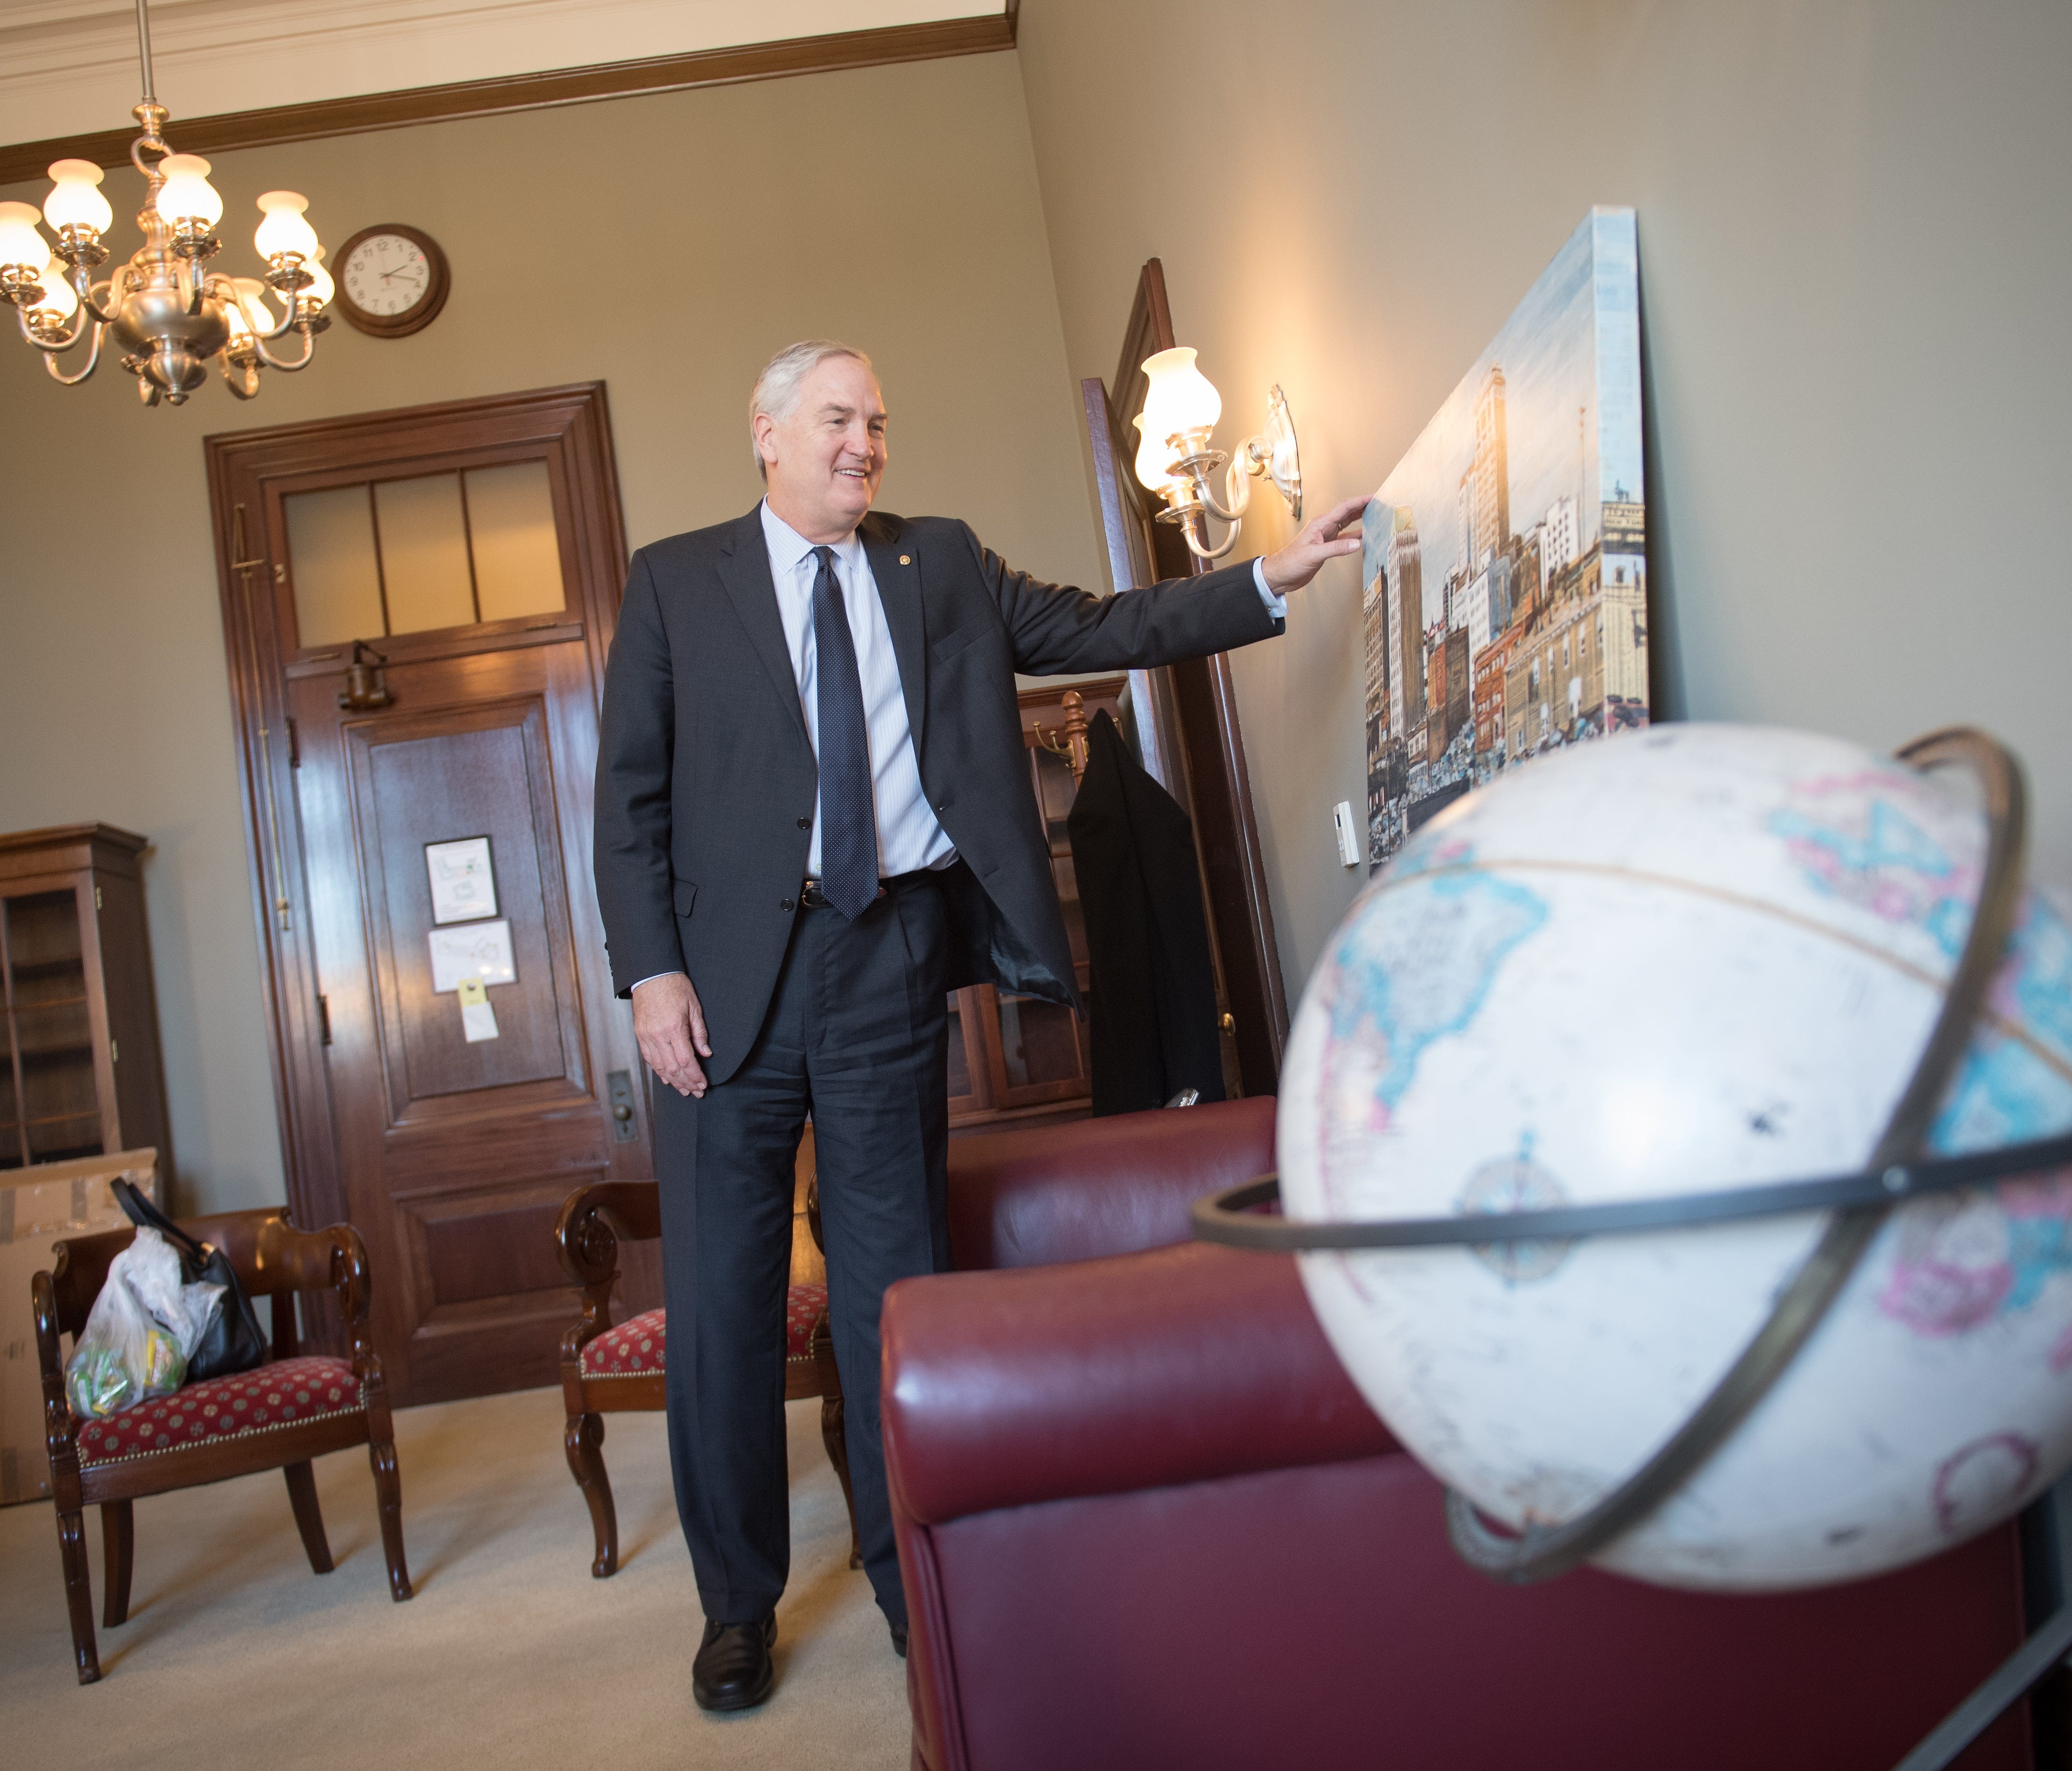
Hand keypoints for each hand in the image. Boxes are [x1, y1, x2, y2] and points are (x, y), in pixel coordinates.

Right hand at [632, 972, 712, 1097]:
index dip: (694, 1075)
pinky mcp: (640, 1034)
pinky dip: (659, 1071)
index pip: (685, 1060)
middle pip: (672, 1068)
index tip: (703, 1084)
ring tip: (684, 1090)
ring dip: (673, 1081)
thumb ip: (699, 1032)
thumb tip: (706, 1053)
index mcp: (673, 1027)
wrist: (651, 974)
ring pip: (659, 1067)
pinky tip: (667, 1079)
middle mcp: (657, 1035)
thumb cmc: (674, 986)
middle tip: (697, 1092)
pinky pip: (649, 1058)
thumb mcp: (694, 1006)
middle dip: (686, 1083)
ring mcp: (646, 1036)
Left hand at [1260, 495, 1370, 595]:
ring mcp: (1326, 537)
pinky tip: (1365, 536)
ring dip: (1361, 520)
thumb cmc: (1290, 562)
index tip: (1373, 496)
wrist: (1280, 575)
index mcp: (1320, 524)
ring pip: (1347, 525)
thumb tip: (1357, 544)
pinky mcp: (1327, 548)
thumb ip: (1335, 549)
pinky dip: (1355, 537)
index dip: (1360, 501)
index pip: (1344, 508)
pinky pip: (1345, 539)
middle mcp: (1324, 528)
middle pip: (1347, 513)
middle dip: (1363, 506)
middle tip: (1379, 503)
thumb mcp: (1314, 555)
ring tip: (1376, 516)